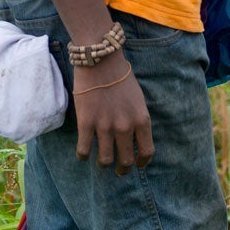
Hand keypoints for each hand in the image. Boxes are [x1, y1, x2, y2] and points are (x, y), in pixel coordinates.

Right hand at [74, 57, 152, 173]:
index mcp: (142, 120)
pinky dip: (83, 156)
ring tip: (101, 163)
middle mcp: (125, 127)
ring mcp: (105, 126)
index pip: (147, 151)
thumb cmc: (120, 76)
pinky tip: (83, 154)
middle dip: (122, 169)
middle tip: (118, 169)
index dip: (142, 162)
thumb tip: (134, 136)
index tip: (138, 165)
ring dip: (104, 164)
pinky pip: (84, 150)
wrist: (100, 60)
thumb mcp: (138, 99)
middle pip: (126, 160)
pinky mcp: (86, 123)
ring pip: (105, 160)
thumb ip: (137, 118)